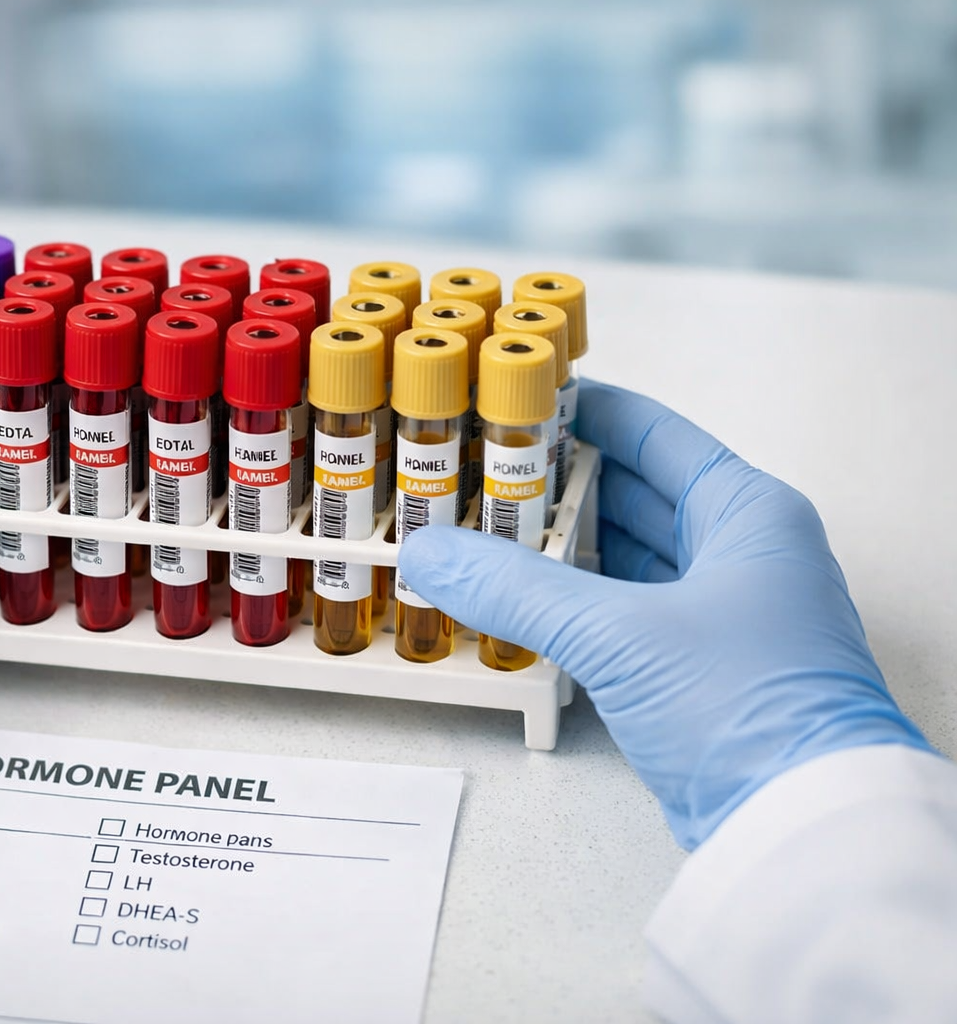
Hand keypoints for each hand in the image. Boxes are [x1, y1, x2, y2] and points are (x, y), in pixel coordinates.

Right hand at [398, 380, 928, 848]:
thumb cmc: (750, 708)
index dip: (579, 412)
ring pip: (622, 557)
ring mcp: (721, 614)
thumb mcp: (619, 633)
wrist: (799, 827)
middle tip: (473, 473)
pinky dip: (570, 604)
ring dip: (556, 548)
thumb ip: (515, 587)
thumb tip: (432, 552)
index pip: (652, 432)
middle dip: (552, 485)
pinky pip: (619, 613)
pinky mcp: (695, 670)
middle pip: (631, 493)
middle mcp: (740, 553)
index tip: (510, 400)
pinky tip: (515, 601)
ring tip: (478, 533)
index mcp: (746, 512)